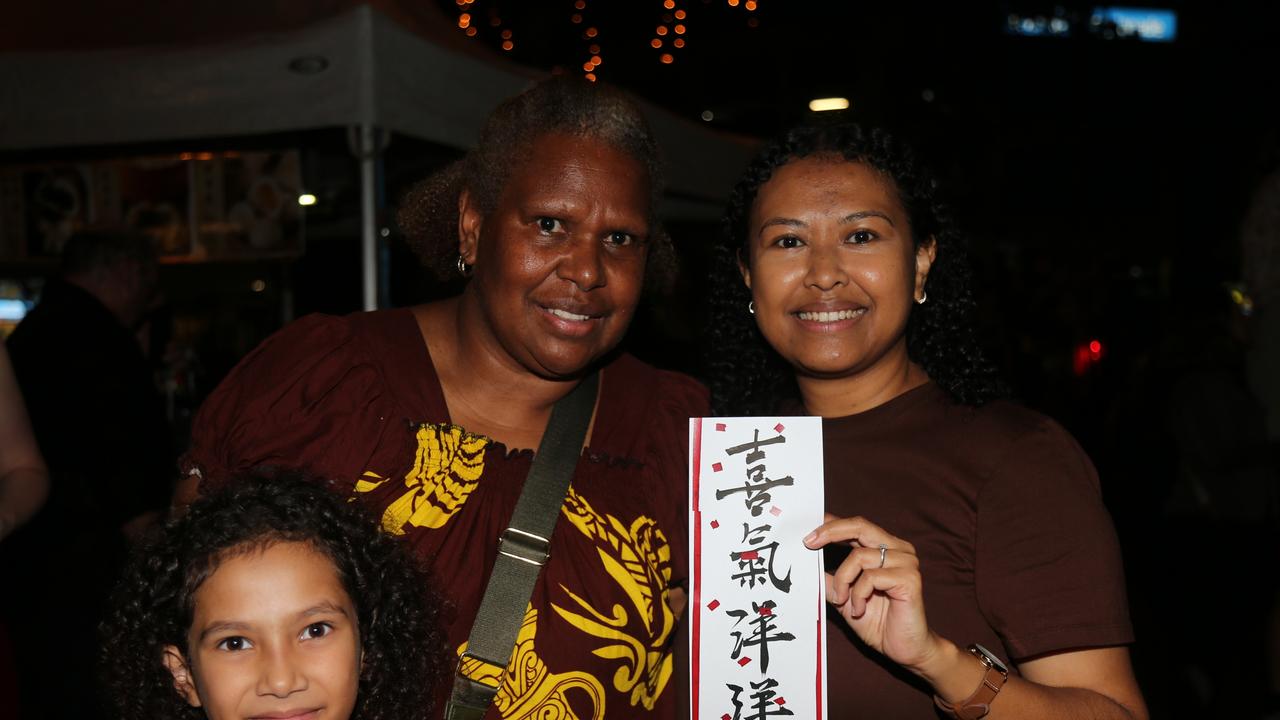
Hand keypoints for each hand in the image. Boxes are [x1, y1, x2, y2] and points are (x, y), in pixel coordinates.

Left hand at [803, 514, 941, 671]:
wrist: (906, 649)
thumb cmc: (878, 622)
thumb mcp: (845, 598)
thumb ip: (830, 579)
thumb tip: (806, 563)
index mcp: (885, 548)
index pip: (855, 526)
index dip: (830, 524)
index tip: (806, 532)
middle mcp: (898, 549)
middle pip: (860, 526)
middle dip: (830, 532)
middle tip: (809, 543)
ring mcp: (906, 562)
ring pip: (859, 556)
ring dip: (842, 580)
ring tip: (841, 600)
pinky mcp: (910, 579)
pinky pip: (870, 577)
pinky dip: (857, 595)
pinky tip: (859, 610)